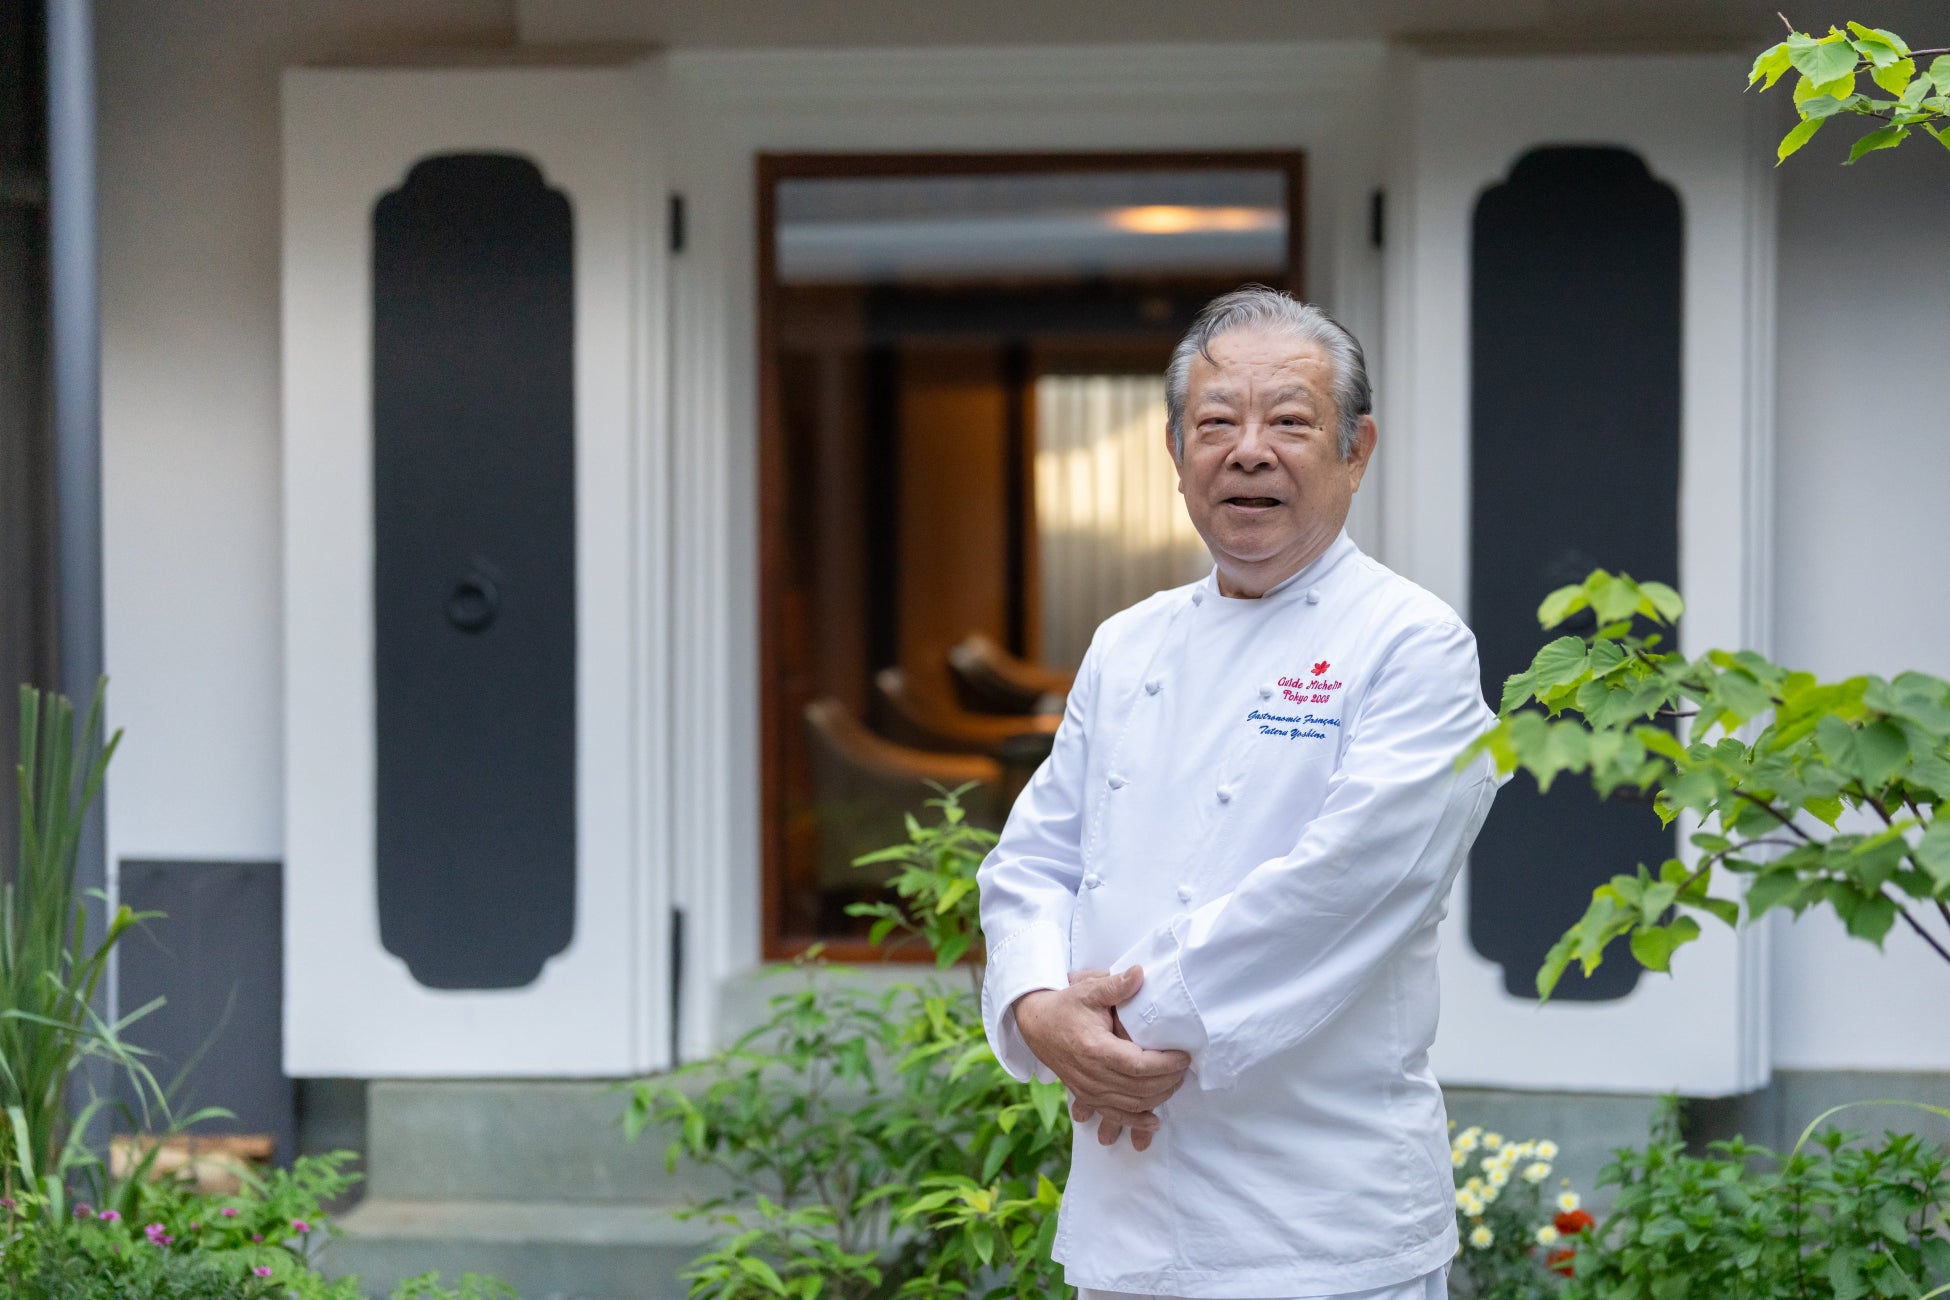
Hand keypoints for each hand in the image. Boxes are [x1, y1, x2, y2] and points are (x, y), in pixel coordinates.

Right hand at [1012, 966, 1189, 1151]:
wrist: (1036, 1025)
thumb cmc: (1066, 1006)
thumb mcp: (1089, 990)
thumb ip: (1116, 985)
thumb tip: (1139, 973)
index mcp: (1095, 1049)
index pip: (1139, 1066)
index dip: (1166, 1065)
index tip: (1184, 1056)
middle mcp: (1092, 1075)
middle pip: (1140, 1088)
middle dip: (1168, 1080)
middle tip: (1184, 1068)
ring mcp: (1088, 1090)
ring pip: (1132, 1104)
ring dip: (1159, 1097)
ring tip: (1175, 1082)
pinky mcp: (1087, 1097)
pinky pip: (1115, 1116)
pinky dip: (1136, 1121)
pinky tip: (1154, 1120)